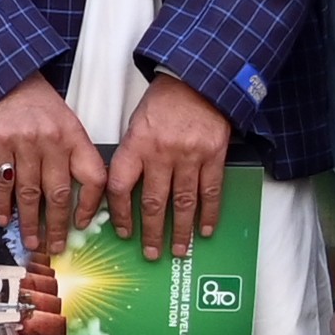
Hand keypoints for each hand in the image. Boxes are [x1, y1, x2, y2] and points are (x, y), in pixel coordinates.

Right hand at [0, 74, 109, 259]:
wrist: (6, 79)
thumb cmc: (38, 104)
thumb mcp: (66, 123)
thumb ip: (74, 155)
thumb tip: (80, 197)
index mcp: (74, 136)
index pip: (93, 176)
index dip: (90, 205)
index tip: (83, 223)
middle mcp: (52, 141)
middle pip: (59, 193)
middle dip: (57, 226)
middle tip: (55, 246)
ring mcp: (25, 143)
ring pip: (30, 193)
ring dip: (30, 222)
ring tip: (32, 240)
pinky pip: (3, 182)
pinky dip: (3, 204)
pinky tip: (5, 218)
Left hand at [101, 75, 233, 258]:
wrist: (197, 80)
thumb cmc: (163, 104)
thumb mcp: (136, 125)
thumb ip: (132, 157)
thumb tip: (124, 192)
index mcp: (136, 144)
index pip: (121, 187)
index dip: (121, 214)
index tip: (123, 231)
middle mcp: (161, 153)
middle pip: (154, 202)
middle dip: (152, 232)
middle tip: (152, 253)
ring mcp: (190, 155)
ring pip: (184, 202)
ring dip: (181, 230)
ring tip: (179, 249)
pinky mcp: (214, 155)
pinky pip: (211, 191)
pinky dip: (209, 213)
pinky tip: (205, 229)